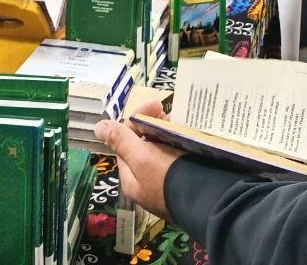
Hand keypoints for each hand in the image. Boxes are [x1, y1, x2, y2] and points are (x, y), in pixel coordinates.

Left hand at [95, 99, 180, 219]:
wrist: (209, 200)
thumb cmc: (170, 178)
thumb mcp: (142, 157)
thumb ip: (121, 141)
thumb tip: (98, 127)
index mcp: (132, 179)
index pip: (126, 141)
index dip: (137, 120)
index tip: (158, 106)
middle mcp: (147, 182)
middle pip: (144, 146)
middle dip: (154, 126)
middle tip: (172, 115)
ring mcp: (167, 183)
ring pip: (163, 151)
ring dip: (170, 134)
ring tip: (184, 123)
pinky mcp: (186, 182)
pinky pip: (180, 158)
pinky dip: (183, 144)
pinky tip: (192, 136)